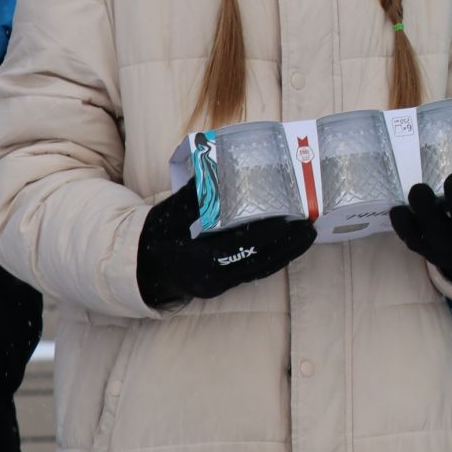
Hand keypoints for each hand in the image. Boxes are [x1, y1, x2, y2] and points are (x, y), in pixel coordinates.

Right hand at [136, 182, 315, 308]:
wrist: (139, 268)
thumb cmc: (154, 236)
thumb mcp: (167, 213)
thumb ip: (193, 194)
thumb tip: (217, 166)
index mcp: (196, 261)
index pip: (239, 247)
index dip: (267, 234)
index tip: (290, 219)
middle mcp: (211, 279)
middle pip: (257, 262)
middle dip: (288, 245)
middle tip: (312, 224)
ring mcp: (218, 286)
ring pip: (260, 269)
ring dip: (286, 252)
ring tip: (309, 233)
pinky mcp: (223, 286)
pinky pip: (254, 273)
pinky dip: (274, 258)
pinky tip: (290, 245)